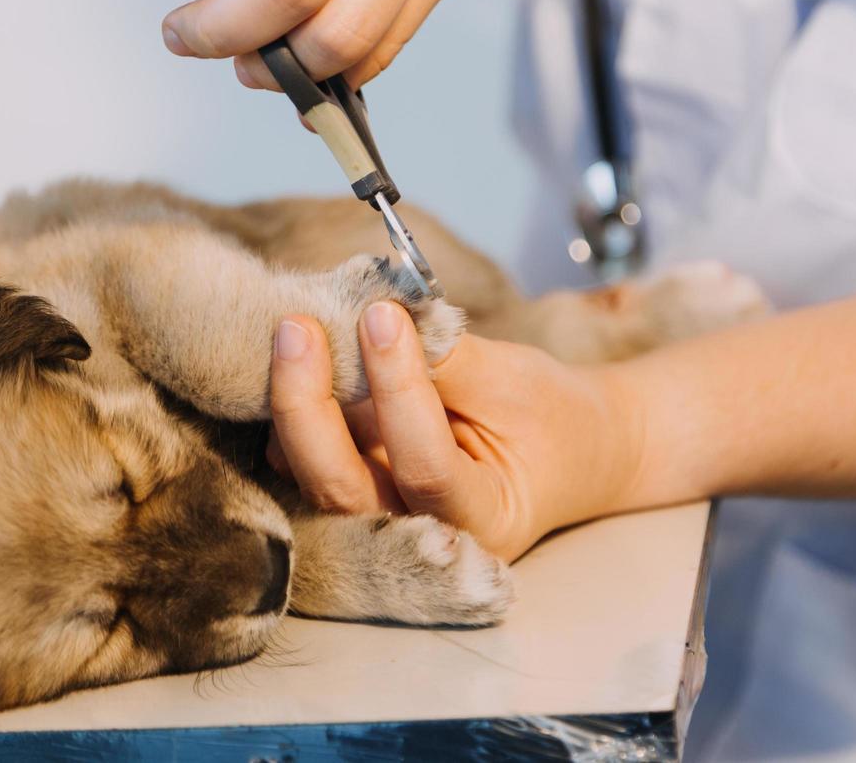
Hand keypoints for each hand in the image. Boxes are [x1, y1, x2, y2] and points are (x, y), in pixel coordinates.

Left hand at [267, 302, 642, 560]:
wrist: (564, 447)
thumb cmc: (547, 416)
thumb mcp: (514, 381)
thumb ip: (446, 359)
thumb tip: (374, 316)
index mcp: (482, 521)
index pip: (425, 466)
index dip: (397, 389)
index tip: (382, 317)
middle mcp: (418, 538)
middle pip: (341, 489)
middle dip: (307, 407)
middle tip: (297, 328)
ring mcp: (376, 521)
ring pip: (311, 476)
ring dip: (292, 405)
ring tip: (293, 330)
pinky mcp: (350, 494)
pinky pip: (305, 459)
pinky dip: (295, 408)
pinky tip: (299, 354)